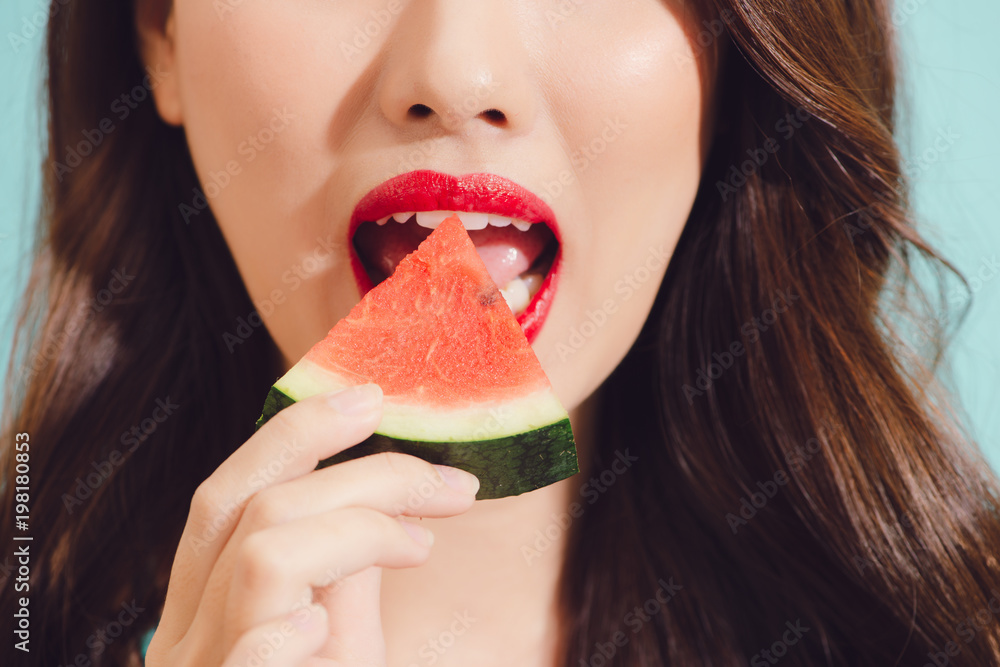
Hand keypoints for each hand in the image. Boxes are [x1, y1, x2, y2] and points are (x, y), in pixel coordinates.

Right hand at [145, 384, 479, 665]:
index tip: (374, 400)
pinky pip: (249, 649)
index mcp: (208, 608)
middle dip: (356, 469)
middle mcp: (188, 638)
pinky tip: (329, 627)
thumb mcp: (336, 646)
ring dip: (362, 528)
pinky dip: (286, 626)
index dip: (298, 434)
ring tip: (425, 546)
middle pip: (244, 503)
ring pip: (261, 553)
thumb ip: (342, 576)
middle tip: (448, 478)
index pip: (233, 493)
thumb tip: (377, 501)